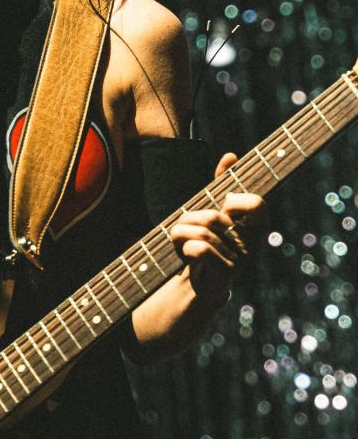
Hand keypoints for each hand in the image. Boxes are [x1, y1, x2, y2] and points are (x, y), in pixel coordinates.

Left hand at [170, 152, 265, 306]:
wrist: (201, 282)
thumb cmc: (209, 240)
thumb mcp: (214, 209)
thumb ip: (223, 183)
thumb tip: (231, 156)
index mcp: (255, 225)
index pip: (257, 204)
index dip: (235, 202)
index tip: (223, 207)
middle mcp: (253, 243)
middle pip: (216, 215)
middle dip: (191, 217)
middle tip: (189, 224)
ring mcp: (241, 261)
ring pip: (203, 231)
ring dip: (181, 231)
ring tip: (180, 238)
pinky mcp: (226, 275)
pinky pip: (200, 248)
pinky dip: (184, 247)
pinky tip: (185, 253)